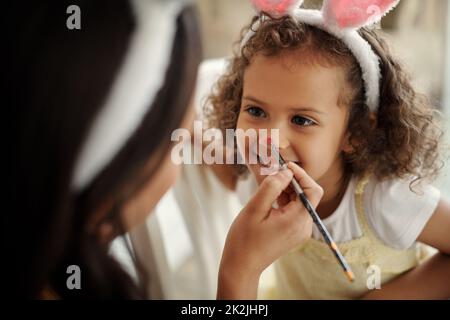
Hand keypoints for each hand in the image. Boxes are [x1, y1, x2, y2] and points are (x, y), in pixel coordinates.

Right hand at [217, 162, 322, 298]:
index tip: (284, 166)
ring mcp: (300, 231)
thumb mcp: (255, 208)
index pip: (312, 190)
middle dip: (290, 180)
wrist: (241, 266)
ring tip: (265, 184)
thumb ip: (271, 186)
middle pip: (306, 194)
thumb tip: (286, 171)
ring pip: (298, 201)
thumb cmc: (244, 239)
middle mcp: (304, 226)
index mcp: (297, 220)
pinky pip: (293, 210)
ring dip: (285, 189)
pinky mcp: (293, 232)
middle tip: (270, 172)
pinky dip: (283, 200)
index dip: (301, 174)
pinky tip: (267, 197)